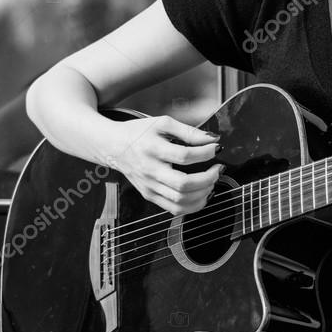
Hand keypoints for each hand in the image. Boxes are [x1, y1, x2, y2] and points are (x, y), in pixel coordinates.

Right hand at [104, 115, 223, 215]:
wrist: (113, 146)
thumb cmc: (139, 132)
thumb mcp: (163, 123)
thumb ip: (189, 131)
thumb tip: (213, 139)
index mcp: (152, 148)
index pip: (184, 156)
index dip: (206, 153)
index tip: (216, 148)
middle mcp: (149, 170)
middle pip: (183, 184)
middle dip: (208, 178)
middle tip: (218, 169)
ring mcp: (149, 186)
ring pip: (180, 201)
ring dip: (203, 193)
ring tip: (212, 181)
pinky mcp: (150, 196)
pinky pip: (174, 209)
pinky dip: (193, 205)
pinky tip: (203, 194)